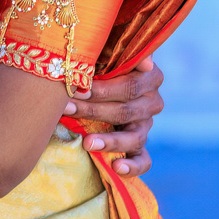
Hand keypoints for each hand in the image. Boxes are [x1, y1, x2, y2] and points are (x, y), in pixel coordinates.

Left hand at [69, 54, 163, 176]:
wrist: (103, 78)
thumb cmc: (101, 61)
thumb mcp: (107, 51)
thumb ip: (118, 50)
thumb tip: (145, 61)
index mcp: (150, 76)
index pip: (129, 86)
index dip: (102, 89)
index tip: (76, 90)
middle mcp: (153, 101)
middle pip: (125, 110)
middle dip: (92, 110)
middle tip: (65, 110)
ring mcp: (147, 125)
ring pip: (134, 137)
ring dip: (109, 140)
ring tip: (88, 143)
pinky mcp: (140, 145)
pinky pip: (143, 160)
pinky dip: (132, 166)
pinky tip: (117, 168)